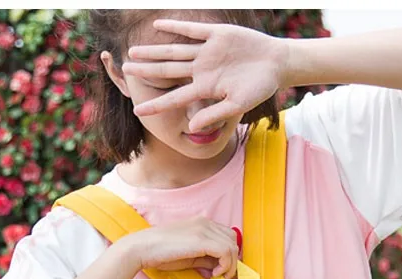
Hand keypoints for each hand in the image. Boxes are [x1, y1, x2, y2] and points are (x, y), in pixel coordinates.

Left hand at [123, 19, 288, 132]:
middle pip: (167, 71)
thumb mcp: (237, 105)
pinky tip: (158, 26)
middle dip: (146, 71)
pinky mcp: (216, 34)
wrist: (277, 64)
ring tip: (132, 51)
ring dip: (153, 50)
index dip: (156, 103)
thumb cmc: (259, 88)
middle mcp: (202, 70)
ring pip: (174, 51)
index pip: (175, 97)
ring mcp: (207, 52)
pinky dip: (176, 27)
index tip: (138, 110)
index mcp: (205, 88)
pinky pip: (192, 29)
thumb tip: (192, 129)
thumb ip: (213, 114)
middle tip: (125, 70)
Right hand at [123, 217, 239, 278]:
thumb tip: (220, 267)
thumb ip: (206, 258)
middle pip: (233, 240)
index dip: (229, 254)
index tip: (222, 269)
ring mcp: (203, 229)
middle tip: (221, 275)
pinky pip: (226, 252)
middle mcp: (205, 222)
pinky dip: (225, 266)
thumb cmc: (161, 253)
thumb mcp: (190, 256)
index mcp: (202, 223)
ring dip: (230, 265)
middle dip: (232, 260)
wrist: (142, 248)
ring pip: (232, 247)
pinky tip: (214, 274)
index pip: (227, 236)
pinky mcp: (201, 239)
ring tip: (217, 276)